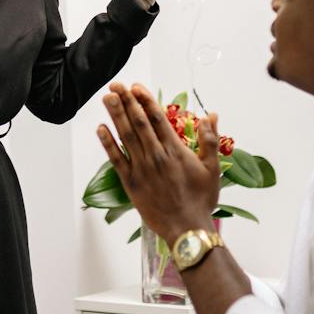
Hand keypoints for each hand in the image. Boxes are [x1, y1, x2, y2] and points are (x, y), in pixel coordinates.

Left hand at [96, 82, 219, 243]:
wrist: (187, 228)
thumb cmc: (201, 200)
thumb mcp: (213, 168)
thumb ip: (210, 139)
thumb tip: (211, 115)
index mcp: (175, 150)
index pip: (157, 118)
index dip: (145, 100)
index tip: (136, 86)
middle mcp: (156, 156)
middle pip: (138, 122)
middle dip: (126, 101)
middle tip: (116, 84)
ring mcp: (142, 169)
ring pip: (126, 136)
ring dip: (115, 115)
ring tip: (107, 98)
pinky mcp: (131, 183)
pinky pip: (116, 159)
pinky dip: (107, 143)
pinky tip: (100, 128)